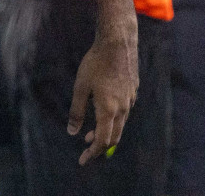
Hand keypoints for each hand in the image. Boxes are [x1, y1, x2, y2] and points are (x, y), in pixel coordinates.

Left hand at [68, 21, 138, 165]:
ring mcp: (130, 100)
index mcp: (108, 110)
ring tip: (91, 132)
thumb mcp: (80, 87)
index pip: (103, 141)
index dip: (92, 153)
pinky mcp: (133, 91)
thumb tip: (72, 132)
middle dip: (99, 146)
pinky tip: (104, 112)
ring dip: (107, 132)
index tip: (82, 160)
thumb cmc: (95, 63)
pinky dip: (113, 120)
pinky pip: (124, 113)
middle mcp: (123, 109)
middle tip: (86, 148)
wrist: (118, 44)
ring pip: (120, 125)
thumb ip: (77, 111)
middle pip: (114, 137)